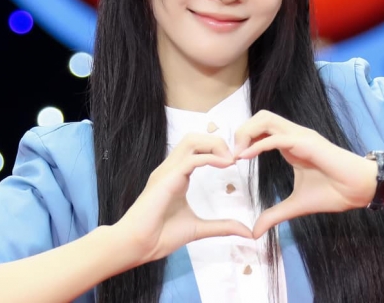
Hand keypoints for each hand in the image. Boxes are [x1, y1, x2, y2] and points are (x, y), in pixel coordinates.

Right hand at [116, 133, 252, 262]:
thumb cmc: (159, 236)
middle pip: (194, 138)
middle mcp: (170, 169)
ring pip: (192, 141)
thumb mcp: (198, 229)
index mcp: (176, 176)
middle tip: (235, 158)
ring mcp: (167, 171)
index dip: (217, 150)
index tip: (235, 162)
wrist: (136, 246)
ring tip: (230, 160)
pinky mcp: (166, 179)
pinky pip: (191, 159)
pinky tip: (225, 165)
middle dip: (218, 142)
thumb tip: (246, 232)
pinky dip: (210, 158)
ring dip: (214, 145)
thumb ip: (222, 227)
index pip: (196, 149)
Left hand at [234, 110, 377, 238]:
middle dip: (241, 131)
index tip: (231, 160)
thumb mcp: (296, 206)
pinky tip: (246, 157)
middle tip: (230, 155)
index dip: (244, 139)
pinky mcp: (307, 143)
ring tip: (237, 154)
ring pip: (266, 119)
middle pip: (260, 117)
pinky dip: (258, 144)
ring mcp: (301, 136)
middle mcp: (294, 135)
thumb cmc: (334, 192)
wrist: (360, 190)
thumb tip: (255, 231)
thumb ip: (274, 215)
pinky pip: (277, 138)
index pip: (261, 129)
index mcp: (290, 144)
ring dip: (247, 133)